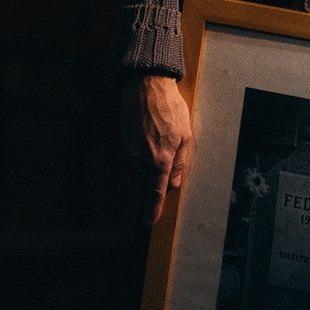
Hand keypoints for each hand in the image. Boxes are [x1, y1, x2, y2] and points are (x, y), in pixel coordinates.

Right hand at [123, 74, 192, 225]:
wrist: (145, 87)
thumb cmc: (171, 110)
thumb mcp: (186, 136)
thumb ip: (180, 163)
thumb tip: (175, 184)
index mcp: (160, 158)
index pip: (156, 190)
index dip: (153, 207)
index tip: (150, 222)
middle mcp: (142, 158)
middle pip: (150, 177)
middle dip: (158, 171)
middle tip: (170, 144)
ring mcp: (130, 150)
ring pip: (142, 165)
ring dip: (152, 157)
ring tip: (162, 132)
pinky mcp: (123, 142)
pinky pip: (135, 154)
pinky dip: (144, 148)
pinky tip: (151, 130)